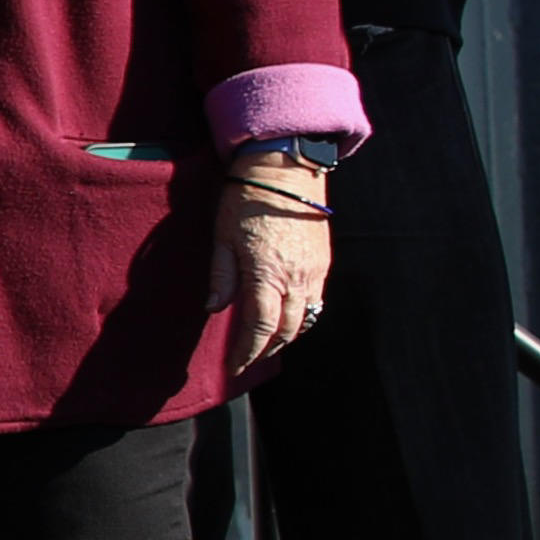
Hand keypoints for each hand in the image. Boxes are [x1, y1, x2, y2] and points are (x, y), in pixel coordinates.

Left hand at [228, 191, 333, 372]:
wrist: (285, 171)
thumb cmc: (245, 201)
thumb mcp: (222, 238)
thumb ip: (222, 277)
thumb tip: (215, 309)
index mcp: (267, 275)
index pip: (259, 328)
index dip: (247, 353)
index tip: (235, 367)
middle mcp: (296, 278)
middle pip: (286, 330)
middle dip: (266, 350)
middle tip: (247, 360)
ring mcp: (315, 271)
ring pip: (306, 318)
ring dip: (286, 336)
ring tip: (265, 344)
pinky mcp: (324, 262)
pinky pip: (317, 301)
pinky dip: (303, 317)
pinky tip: (287, 318)